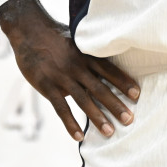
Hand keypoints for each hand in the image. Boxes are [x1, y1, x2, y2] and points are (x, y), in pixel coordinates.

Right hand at [0, 0, 139, 139]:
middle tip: (130, 119)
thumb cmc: (55, 35)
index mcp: (86, 54)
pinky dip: (70, 123)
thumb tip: (104, 68)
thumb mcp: (76, 40)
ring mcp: (62, 77)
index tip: (137, 95)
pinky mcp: (47, 86)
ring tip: (110, 132)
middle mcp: (77, 66)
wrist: (29, 30)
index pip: (109, 70)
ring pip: (83, 100)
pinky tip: (79, 137)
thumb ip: (88, 55)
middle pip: (100, 88)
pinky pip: (61, 108)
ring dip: (97, 117)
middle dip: (115, 105)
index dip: (123, 82)